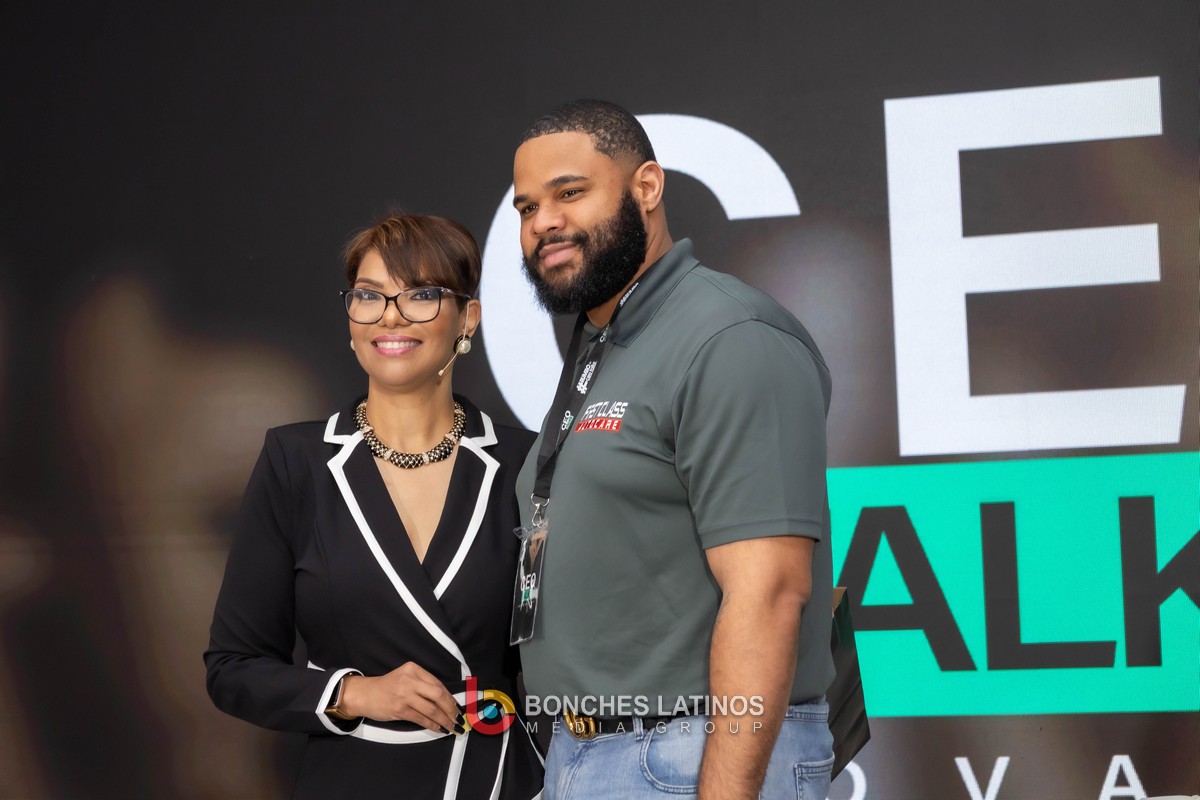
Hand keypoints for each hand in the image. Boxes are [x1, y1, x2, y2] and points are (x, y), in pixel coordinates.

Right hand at [339, 663, 459, 732]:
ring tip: (451, 727)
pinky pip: (421, 719)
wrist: (364, 694)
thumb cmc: (388, 687)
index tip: (458, 708)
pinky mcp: (400, 709)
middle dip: (451, 709)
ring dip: (444, 720)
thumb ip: (423, 685)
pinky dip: (432, 725)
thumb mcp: (405, 677)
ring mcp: (405, 695)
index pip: (438, 684)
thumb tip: (446, 701)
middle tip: (458, 719)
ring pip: (432, 709)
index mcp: (414, 669)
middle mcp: (410, 680)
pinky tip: (439, 729)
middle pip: (438, 695)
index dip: (450, 698)